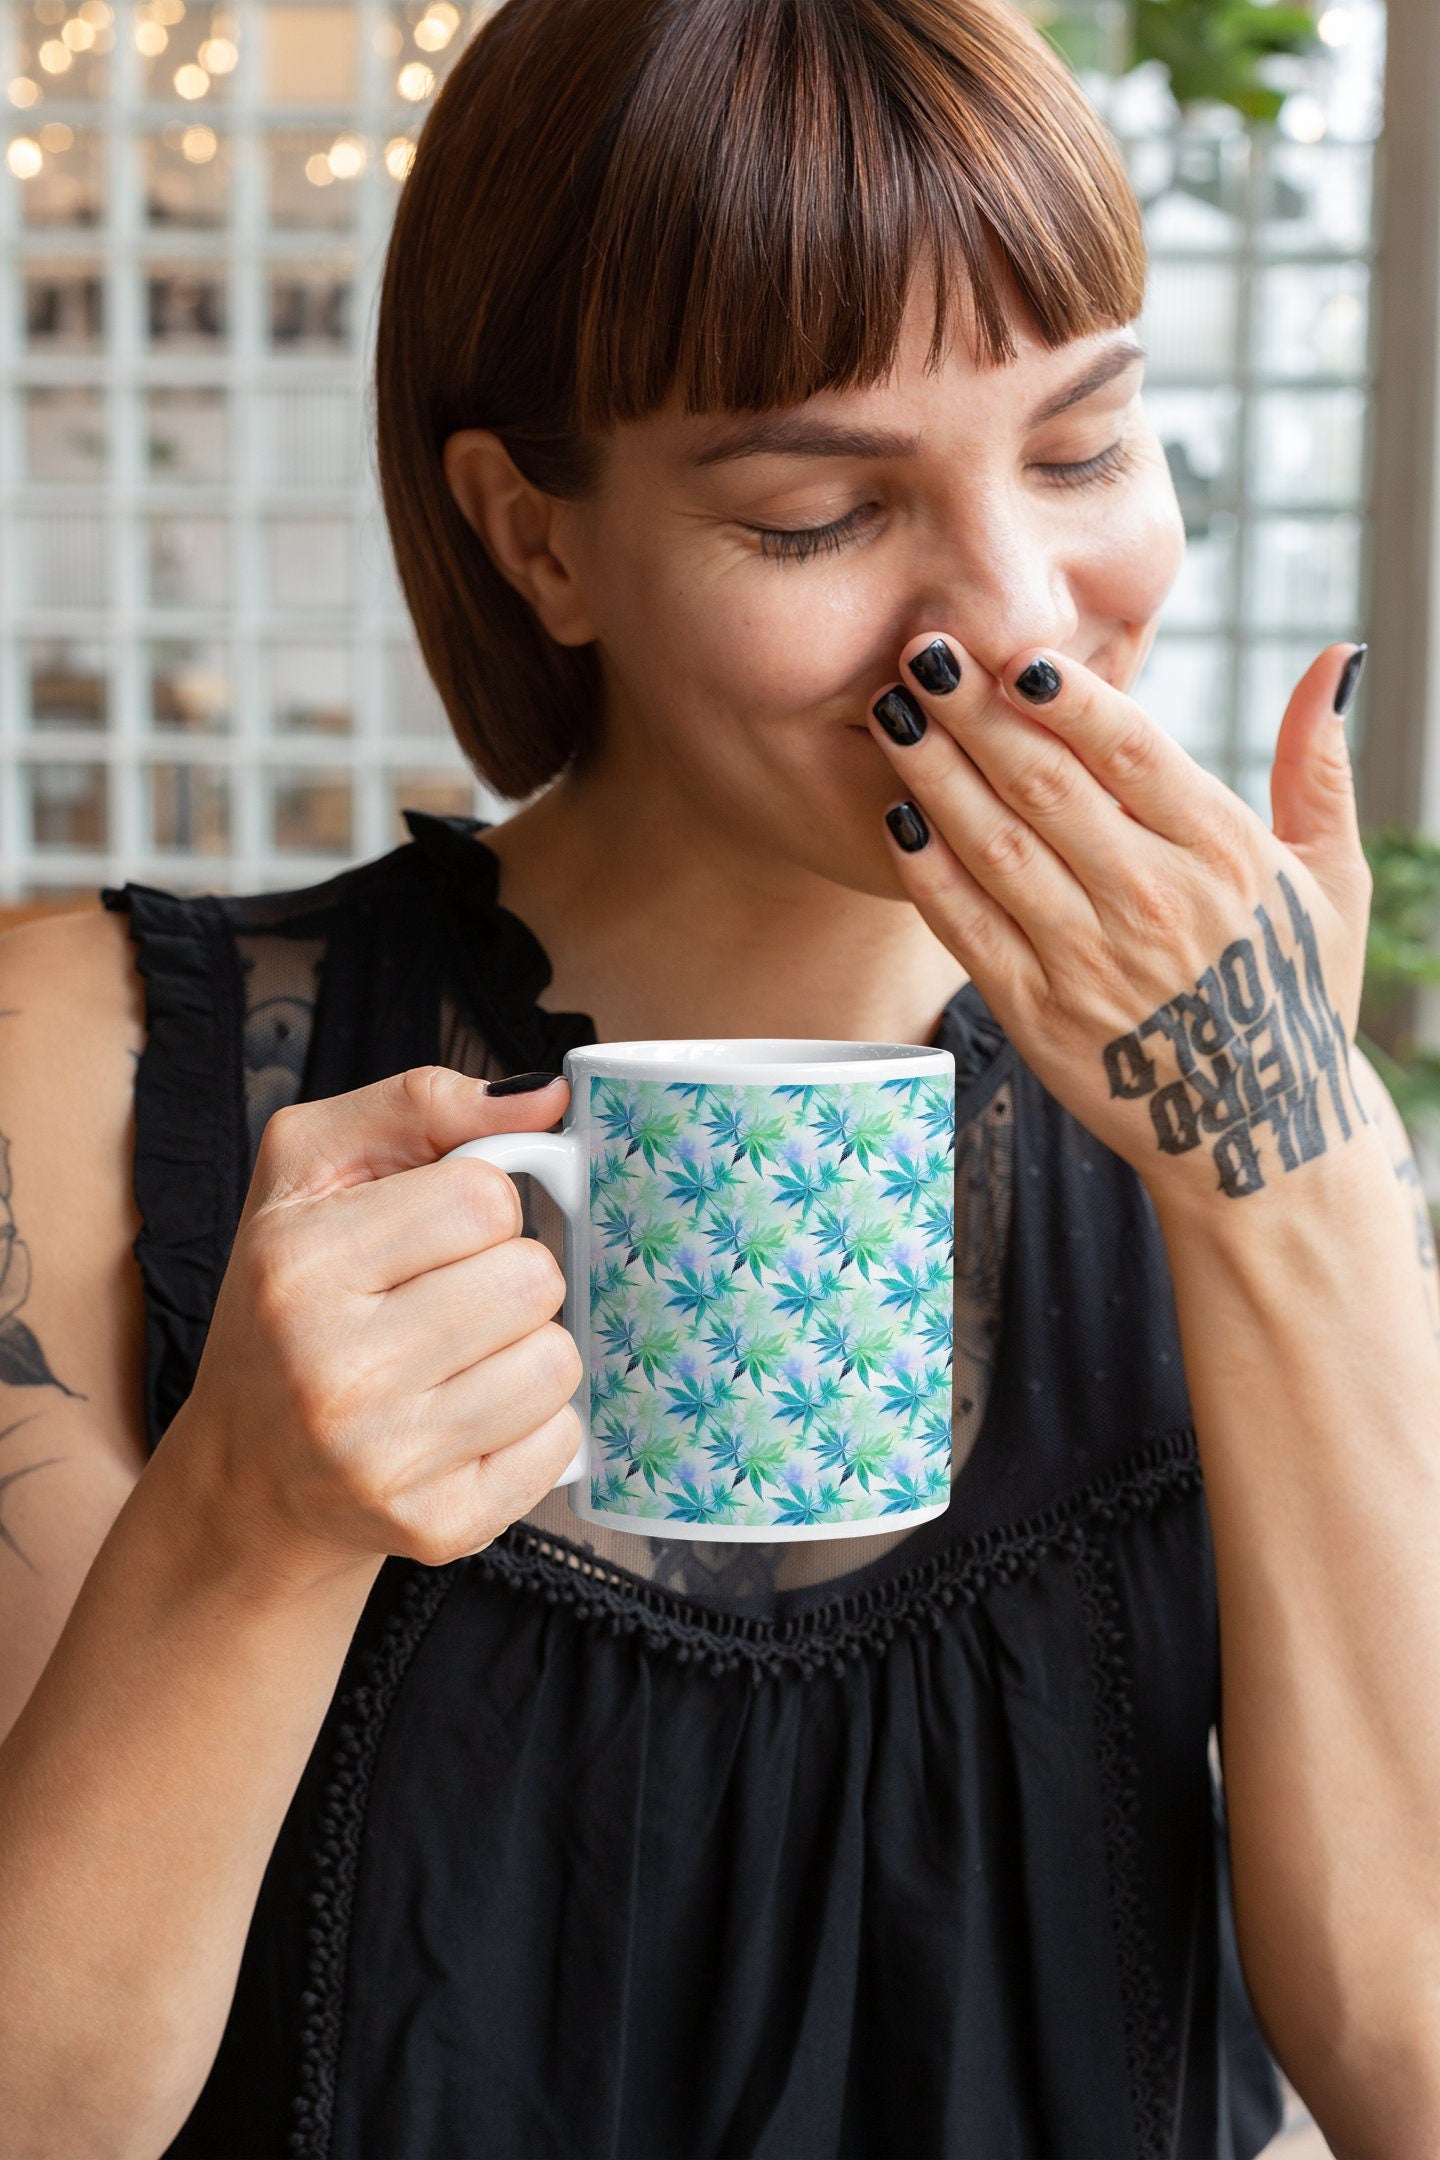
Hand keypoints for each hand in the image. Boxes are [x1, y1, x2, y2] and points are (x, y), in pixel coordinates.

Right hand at [168, 1067, 582, 1574]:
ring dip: (526, 1350)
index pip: (484, 1197)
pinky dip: (534, 1423)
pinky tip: (468, 1421)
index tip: (435, 1234)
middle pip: (532, 1279)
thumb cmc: (291, 1299)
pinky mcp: (436, 1526)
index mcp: (299, 1264)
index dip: (479, 1205)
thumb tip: (550, 1098)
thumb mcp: (312, 1172)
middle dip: (506, 1277)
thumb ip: (421, 1105)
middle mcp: (333, 1368)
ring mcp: (385, 1460)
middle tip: (446, 1302)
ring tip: (458, 1361)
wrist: (250, 1472)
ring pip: (557, 1361)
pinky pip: (562, 1441)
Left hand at [869, 635, 1374, 1209]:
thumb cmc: (1295, 992)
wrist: (1259, 1136)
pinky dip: (927, 870)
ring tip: (890, 710)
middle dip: (974, 709)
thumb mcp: (1332, 879)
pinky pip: (969, 926)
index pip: (1131, 750)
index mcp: (1224, 852)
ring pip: (996, 845)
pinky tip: (896, 817)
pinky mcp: (1037, 1012)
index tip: (1016, 648)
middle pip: (1045, 784)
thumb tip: (1338, 656)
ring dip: (934, 772)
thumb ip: (1320, 765)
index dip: (1067, 695)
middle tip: (922, 649)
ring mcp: (1088, 959)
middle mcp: (1153, 900)